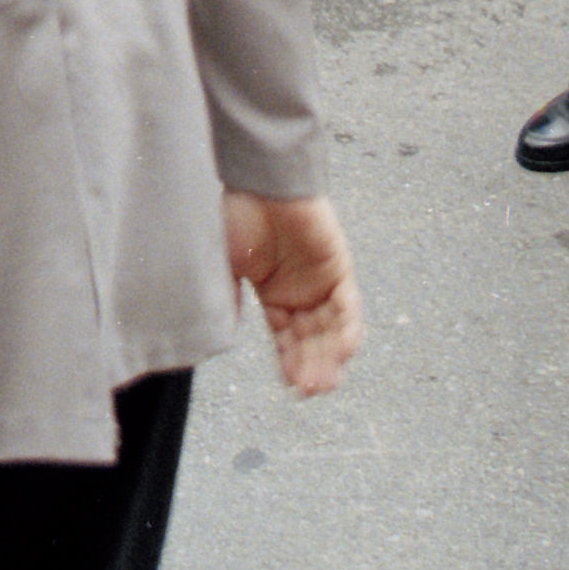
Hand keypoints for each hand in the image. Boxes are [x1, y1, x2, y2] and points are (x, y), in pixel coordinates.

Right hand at [223, 191, 361, 398]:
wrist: (255, 178)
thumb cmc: (233, 214)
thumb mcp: (221, 267)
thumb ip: (225, 301)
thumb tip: (220, 337)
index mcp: (271, 291)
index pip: (286, 337)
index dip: (290, 363)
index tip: (292, 389)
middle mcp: (299, 289)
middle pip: (311, 338)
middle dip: (311, 366)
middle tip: (309, 391)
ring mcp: (320, 279)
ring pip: (331, 328)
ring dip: (328, 356)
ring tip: (323, 382)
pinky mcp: (338, 266)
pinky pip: (348, 306)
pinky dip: (346, 331)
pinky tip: (341, 354)